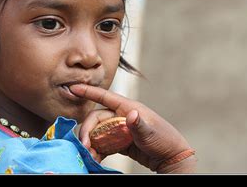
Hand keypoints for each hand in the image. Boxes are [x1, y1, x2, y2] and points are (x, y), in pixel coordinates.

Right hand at [69, 84, 196, 172]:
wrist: (172, 157)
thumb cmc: (165, 140)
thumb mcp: (151, 133)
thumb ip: (140, 124)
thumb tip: (131, 114)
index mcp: (128, 108)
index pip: (105, 97)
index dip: (89, 92)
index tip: (74, 88)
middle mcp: (122, 116)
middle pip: (98, 118)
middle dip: (88, 130)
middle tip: (84, 145)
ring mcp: (121, 129)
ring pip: (99, 131)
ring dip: (91, 142)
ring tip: (89, 154)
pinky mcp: (121, 141)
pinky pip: (104, 143)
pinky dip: (98, 150)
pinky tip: (95, 158)